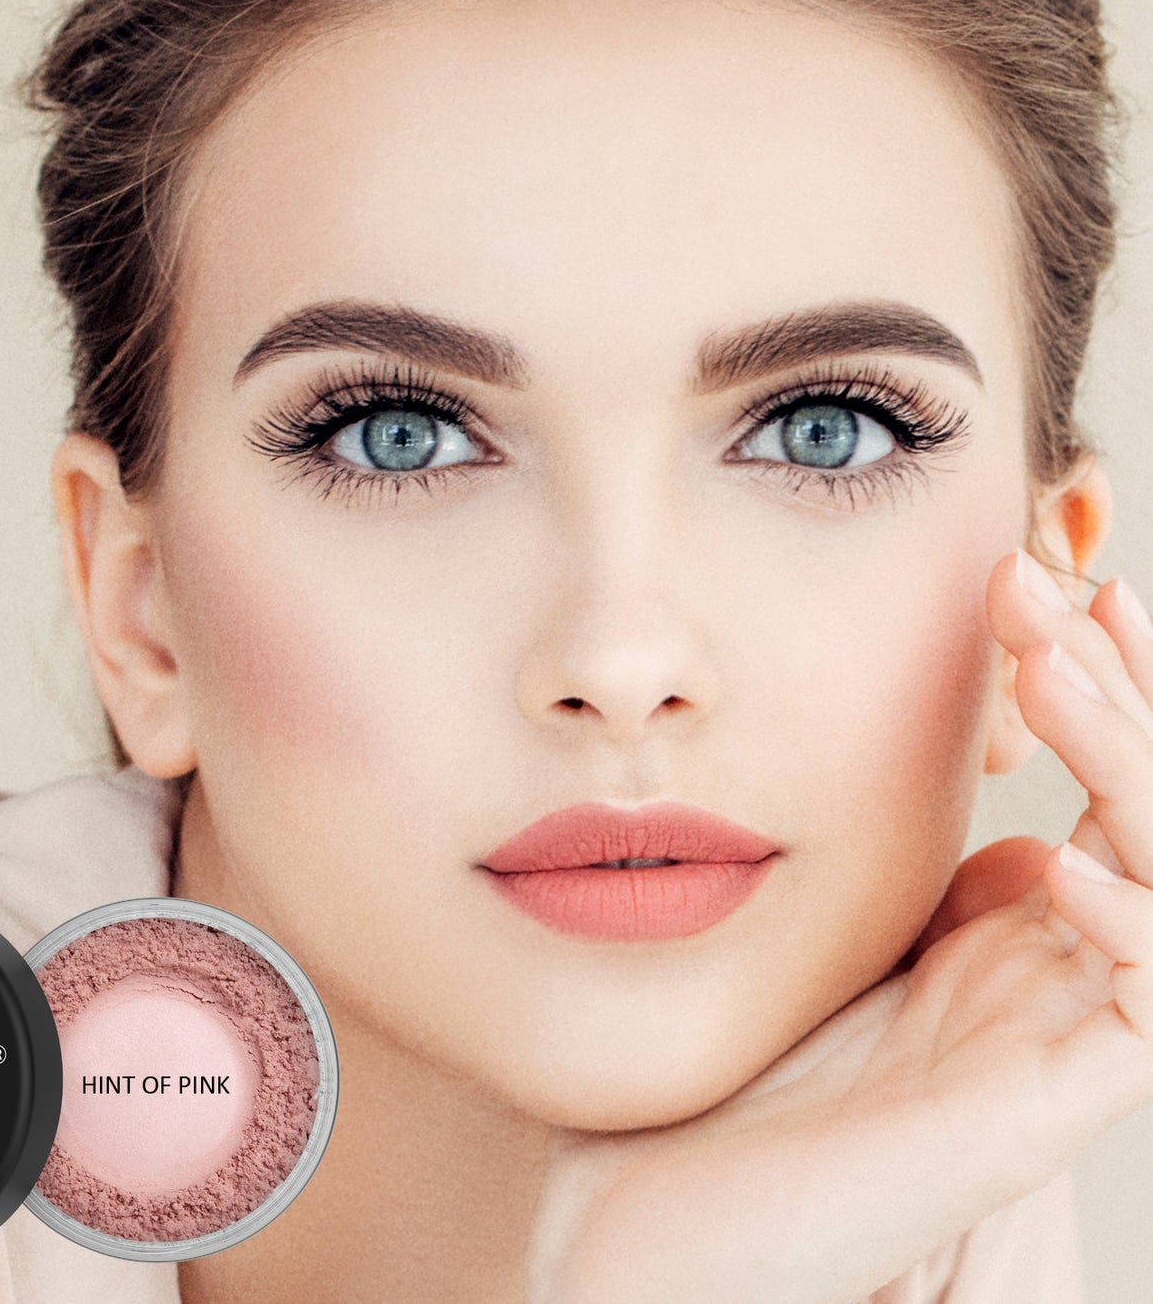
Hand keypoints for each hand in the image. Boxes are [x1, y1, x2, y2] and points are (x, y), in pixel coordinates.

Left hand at [528, 552, 1152, 1303]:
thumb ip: (933, 878)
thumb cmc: (754, 1054)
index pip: (1111, 782)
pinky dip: (1131, 930)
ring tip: (1054, 668)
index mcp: (1021, 931)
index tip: (1041, 581)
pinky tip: (1069, 861)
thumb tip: (1003, 807)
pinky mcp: (1047, 1113)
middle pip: (1150, 809)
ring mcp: (1061, 1041)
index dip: (1097, 681)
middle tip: (1046, 584)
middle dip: (1116, 690)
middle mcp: (1060, 976)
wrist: (677, 1199)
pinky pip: (1145, 1016)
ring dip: (1128, 767)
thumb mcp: (859, 925)